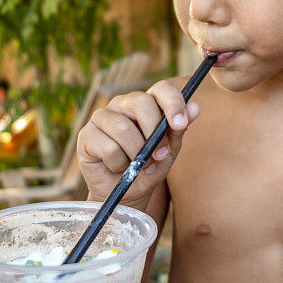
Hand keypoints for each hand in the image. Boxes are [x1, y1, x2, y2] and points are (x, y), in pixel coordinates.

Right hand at [77, 80, 199, 209]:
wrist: (126, 194)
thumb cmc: (149, 168)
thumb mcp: (169, 151)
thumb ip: (179, 130)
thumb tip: (195, 107)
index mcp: (146, 103)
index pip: (160, 89)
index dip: (172, 103)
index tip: (180, 124)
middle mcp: (123, 104)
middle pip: (140, 102)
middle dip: (154, 133)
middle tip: (160, 155)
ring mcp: (102, 117)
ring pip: (123, 128)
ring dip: (137, 154)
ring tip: (139, 167)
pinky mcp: (86, 135)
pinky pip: (108, 147)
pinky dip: (119, 164)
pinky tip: (118, 168)